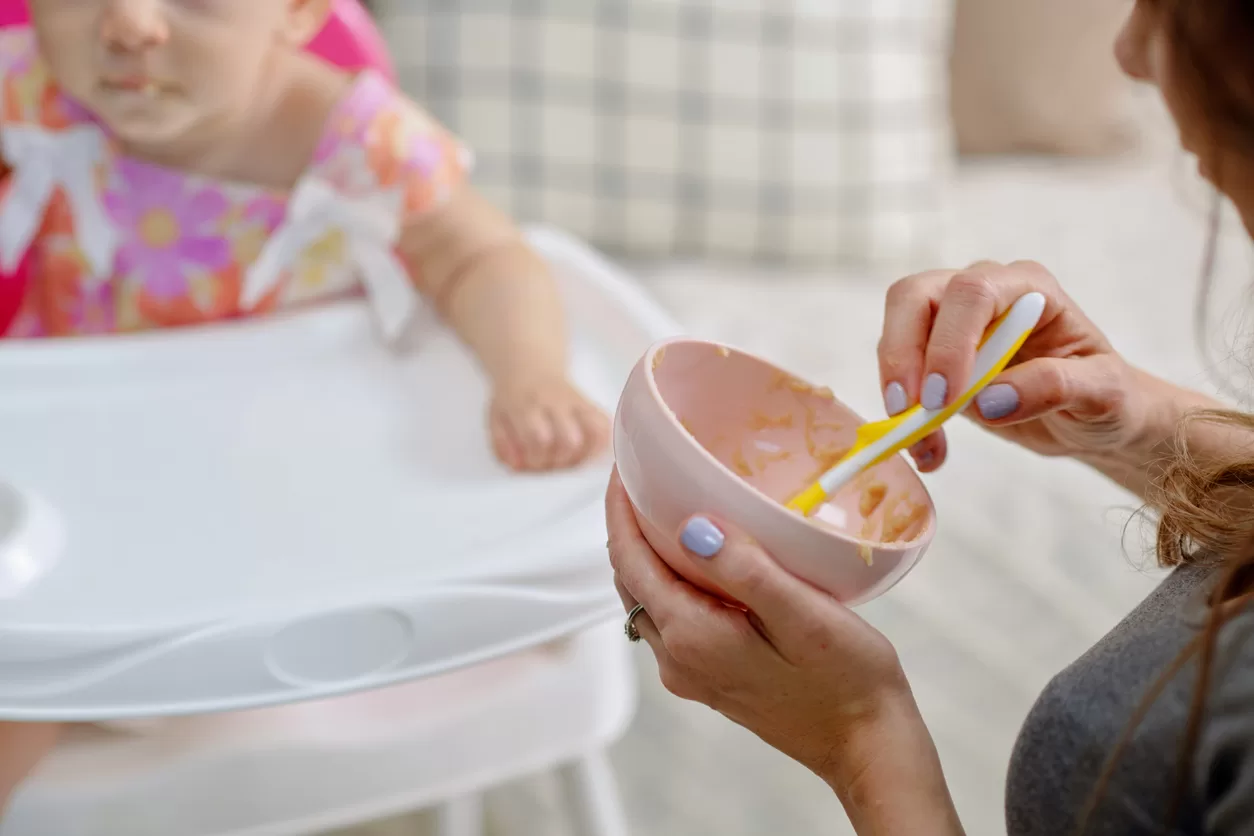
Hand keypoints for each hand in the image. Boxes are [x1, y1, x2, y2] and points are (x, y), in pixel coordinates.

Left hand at [489, 375, 608, 470]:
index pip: (538, 439)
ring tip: (568, 460)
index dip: (537, 459)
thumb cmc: (512, 398)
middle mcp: (554, 401)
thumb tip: (518, 465)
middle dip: (560, 462)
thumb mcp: (495, 418)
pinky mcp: (590, 403)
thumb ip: (502, 444)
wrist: (530, 367)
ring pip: (593, 432)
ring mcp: (575, 401)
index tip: (531, 464)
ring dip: (582, 456)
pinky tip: (586, 452)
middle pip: (569, 440)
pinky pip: (605, 424)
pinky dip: (600, 443)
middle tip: (550, 464)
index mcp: (526, 405)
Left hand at [607, 472, 917, 784]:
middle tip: (645, 475)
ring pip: (649, 597)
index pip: (629, 558)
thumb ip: (744, 570)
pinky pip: (674, 615)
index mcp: (690, 636)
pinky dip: (674, 578)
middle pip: (630, 578)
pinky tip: (706, 556)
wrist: (867, 745)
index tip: (623, 464)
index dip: (618, 507)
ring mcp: (691, 671)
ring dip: (650, 552)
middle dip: (628, 524)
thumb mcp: (802, 615)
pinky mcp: (710, 676)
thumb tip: (691, 528)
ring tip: (670, 505)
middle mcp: (678, 658)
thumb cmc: (846, 681)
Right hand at [879, 260, 1151, 470]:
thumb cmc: (1108, 396)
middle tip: (906, 410)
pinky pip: (901, 375)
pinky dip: (904, 416)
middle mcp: (983, 292)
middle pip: (914, 296)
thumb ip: (1055, 386)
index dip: (949, 341)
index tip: (944, 399)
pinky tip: (930, 450)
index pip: (971, 292)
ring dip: (897, 389)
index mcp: (1028, 288)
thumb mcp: (1103, 394)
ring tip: (922, 442)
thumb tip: (989, 399)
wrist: (1092, 418)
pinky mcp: (934, 357)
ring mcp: (953, 322)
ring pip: (897, 332)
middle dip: (902, 354)